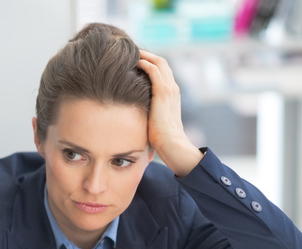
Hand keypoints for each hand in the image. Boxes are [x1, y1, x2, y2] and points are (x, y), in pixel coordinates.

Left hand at [137, 50, 202, 177]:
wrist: (172, 144)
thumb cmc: (161, 138)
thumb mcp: (154, 120)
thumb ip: (148, 112)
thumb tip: (133, 114)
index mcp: (171, 93)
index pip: (162, 70)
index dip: (150, 62)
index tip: (135, 60)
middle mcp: (172, 87)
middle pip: (161, 61)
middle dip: (146, 54)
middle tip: (130, 51)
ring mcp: (169, 88)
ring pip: (158, 61)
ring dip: (144, 55)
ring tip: (129, 52)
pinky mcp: (163, 92)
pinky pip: (153, 70)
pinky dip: (143, 62)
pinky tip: (132, 62)